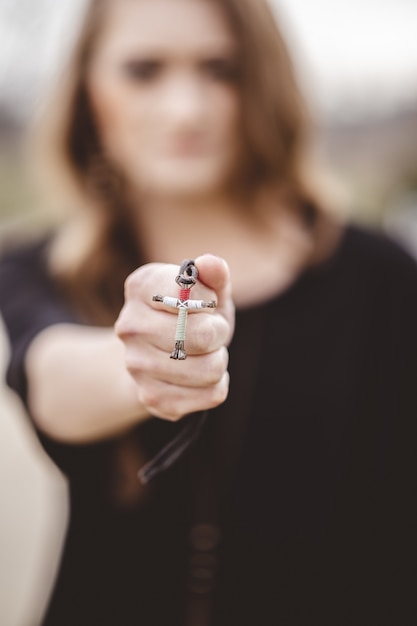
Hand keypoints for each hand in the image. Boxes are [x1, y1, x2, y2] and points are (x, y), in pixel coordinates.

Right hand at [115, 254, 234, 420]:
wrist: (161, 356)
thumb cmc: (191, 315)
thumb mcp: (206, 289)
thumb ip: (214, 273)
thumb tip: (212, 264)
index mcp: (140, 287)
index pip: (190, 292)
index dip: (209, 299)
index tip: (203, 302)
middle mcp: (130, 326)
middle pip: (204, 335)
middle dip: (218, 333)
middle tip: (209, 332)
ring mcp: (136, 366)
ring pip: (211, 370)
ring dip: (219, 361)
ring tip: (203, 354)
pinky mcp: (152, 399)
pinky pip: (211, 395)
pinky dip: (216, 386)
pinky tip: (199, 377)